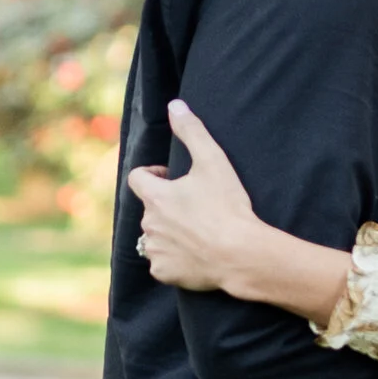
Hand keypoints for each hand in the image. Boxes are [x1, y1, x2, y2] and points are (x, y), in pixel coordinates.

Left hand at [127, 101, 267, 292]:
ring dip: (168, 233)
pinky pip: (162, 263)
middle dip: (166, 206)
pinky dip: (173, 259)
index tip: (171, 177)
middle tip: (195, 207)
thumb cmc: (228, 206)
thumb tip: (175, 105)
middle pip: (149, 209)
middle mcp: (149, 224)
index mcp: (155, 196)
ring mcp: (155, 250)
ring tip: (196, 233)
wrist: (240, 254)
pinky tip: (195, 255)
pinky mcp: (164, 272)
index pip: (137, 178)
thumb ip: (192, 131)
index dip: (153, 174)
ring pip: (154, 238)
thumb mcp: (213, 161)